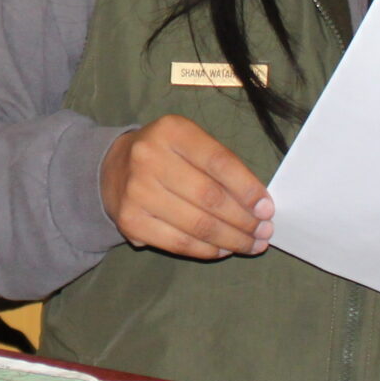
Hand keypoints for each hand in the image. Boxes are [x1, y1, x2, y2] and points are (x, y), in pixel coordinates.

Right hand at [99, 115, 272, 259]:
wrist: (112, 169)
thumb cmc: (166, 156)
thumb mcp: (190, 143)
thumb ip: (222, 167)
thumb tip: (258, 205)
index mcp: (171, 131)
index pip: (219, 162)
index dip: (248, 189)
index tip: (267, 209)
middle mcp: (149, 157)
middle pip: (210, 197)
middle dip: (244, 220)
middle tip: (264, 232)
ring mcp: (137, 191)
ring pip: (197, 224)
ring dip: (232, 239)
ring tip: (251, 244)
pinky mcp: (130, 221)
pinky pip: (179, 243)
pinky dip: (207, 250)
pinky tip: (224, 249)